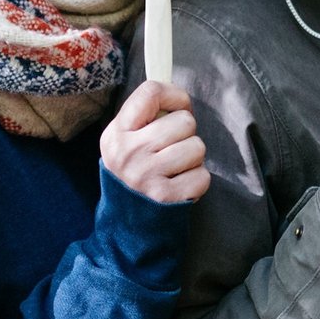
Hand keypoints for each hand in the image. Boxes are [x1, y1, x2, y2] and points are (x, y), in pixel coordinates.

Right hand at [101, 81, 210, 203]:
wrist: (125, 226)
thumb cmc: (133, 175)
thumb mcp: (124, 143)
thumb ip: (145, 118)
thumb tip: (180, 97)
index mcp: (117, 133)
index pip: (151, 92)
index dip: (174, 95)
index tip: (178, 107)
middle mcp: (129, 151)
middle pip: (184, 121)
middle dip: (186, 134)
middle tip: (172, 149)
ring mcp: (147, 175)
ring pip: (197, 146)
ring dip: (193, 158)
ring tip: (175, 169)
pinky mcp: (166, 197)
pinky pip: (202, 175)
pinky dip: (196, 181)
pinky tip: (179, 185)